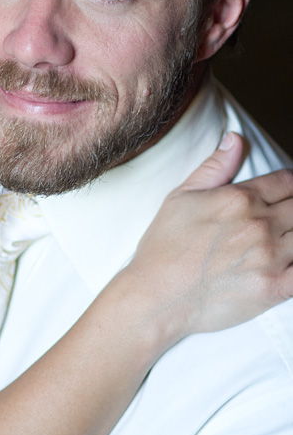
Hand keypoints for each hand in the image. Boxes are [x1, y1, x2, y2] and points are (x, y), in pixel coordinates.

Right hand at [124, 133, 292, 345]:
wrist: (156, 296)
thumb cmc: (163, 248)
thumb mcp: (181, 196)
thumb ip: (214, 167)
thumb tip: (235, 139)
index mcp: (239, 198)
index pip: (287, 181)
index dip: (291, 186)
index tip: (288, 194)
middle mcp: (259, 224)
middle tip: (283, 219)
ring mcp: (270, 257)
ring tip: (284, 240)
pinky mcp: (274, 288)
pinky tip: (291, 263)